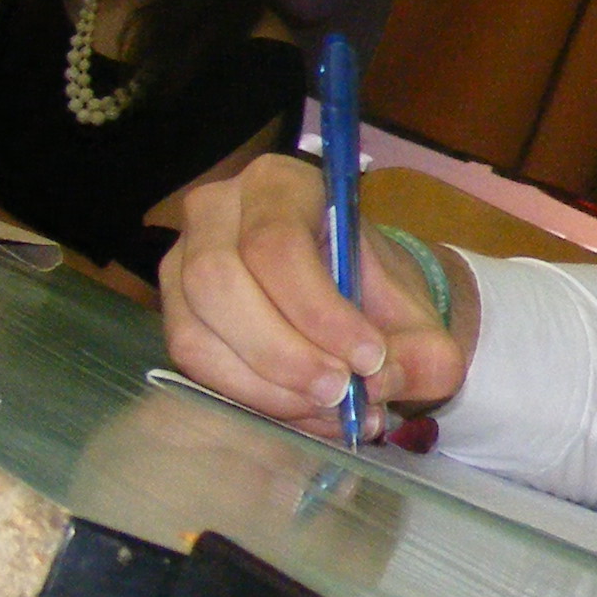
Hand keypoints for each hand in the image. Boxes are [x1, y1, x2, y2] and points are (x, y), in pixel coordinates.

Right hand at [160, 154, 472, 436]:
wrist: (358, 303)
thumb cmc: (380, 295)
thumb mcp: (420, 319)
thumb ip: (421, 352)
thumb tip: (378, 381)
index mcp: (282, 184)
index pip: (277, 243)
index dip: (319, 311)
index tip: (369, 359)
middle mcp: (217, 211)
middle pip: (220, 282)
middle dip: (285, 353)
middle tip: (340, 392)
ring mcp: (182, 261)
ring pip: (197, 332)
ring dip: (266, 385)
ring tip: (329, 407)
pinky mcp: (175, 312)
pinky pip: (193, 363)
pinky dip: (250, 397)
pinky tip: (303, 411)